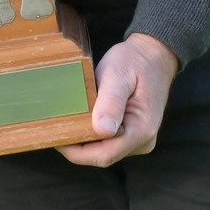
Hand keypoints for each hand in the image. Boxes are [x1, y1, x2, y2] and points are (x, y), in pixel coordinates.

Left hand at [60, 32, 178, 166]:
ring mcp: (139, 139)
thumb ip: (111, 102)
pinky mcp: (134, 134)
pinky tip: (82, 120)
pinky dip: (94, 134)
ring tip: (67, 122)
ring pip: (105, 150)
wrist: (153, 54)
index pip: (104, 155)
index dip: (76, 152)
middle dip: (78, 145)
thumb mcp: (118, 75)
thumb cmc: (134, 61)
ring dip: (85, 139)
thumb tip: (102, 130)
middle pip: (103, 155)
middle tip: (56, 127)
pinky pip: (110, 142)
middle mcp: (143, 140)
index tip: (56, 136)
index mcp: (141, 130)